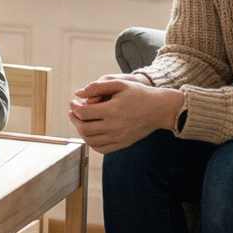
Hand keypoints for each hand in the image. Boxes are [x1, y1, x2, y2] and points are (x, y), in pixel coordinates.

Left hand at [67, 74, 182, 153]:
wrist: (160, 109)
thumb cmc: (140, 94)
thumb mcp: (120, 84)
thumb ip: (98, 86)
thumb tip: (78, 93)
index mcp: (113, 110)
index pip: (84, 113)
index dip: (74, 107)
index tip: (73, 102)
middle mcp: (115, 126)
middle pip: (84, 128)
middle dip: (74, 119)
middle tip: (73, 112)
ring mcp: (119, 137)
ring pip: (90, 140)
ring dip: (81, 131)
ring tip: (80, 121)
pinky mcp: (122, 144)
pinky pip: (101, 148)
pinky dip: (91, 142)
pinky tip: (90, 132)